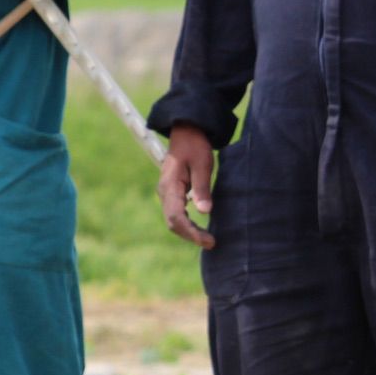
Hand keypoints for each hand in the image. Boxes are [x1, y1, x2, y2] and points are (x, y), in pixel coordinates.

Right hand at [156, 124, 217, 249]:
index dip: (191, 232)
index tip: (209, 240)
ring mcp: (166, 193)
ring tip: (207, 239)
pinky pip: (176, 213)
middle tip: (211, 243)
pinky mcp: (172, 193)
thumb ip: (202, 188)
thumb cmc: (195, 145)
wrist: (186, 131)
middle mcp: (164, 192)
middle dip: (190, 235)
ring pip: (173, 220)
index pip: (176, 217)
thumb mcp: (202, 164)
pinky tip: (199, 228)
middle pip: (173, 222)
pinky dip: (186, 224)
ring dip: (188, 231)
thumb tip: (204, 212)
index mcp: (170, 186)